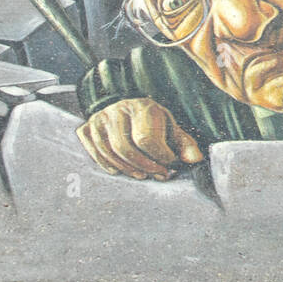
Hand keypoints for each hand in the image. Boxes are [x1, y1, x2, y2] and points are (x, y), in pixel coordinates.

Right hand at [76, 98, 203, 180]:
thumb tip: (195, 160)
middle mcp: (118, 109)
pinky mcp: (87, 128)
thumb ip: (184, 145)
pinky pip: (94, 152)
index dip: (160, 158)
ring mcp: (99, 118)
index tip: (170, 165)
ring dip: (128, 169)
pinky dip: (107, 165)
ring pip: (109, 152)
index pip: (146, 139)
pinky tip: (121, 170)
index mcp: (142, 106)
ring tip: (142, 175)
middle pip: (125, 148)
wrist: (128, 109)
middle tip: (158, 175)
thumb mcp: (172, 129)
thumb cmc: (154, 124)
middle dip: (144, 167)